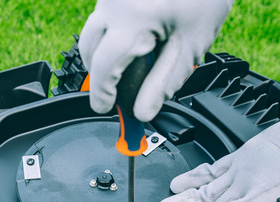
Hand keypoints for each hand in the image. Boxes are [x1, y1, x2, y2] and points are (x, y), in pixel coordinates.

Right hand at [79, 0, 232, 121]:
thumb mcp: (190, 48)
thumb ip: (163, 84)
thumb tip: (143, 111)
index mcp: (133, 18)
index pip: (104, 66)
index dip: (101, 93)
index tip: (104, 107)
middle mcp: (115, 1)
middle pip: (89, 48)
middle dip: (99, 73)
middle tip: (114, 91)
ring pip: (93, 30)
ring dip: (104, 50)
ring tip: (132, 61)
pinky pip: (103, 14)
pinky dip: (111, 31)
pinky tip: (137, 36)